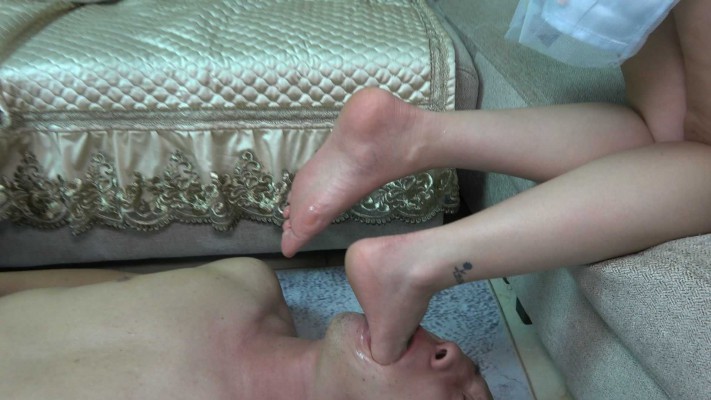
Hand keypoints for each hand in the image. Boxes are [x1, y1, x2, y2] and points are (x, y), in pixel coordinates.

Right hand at [345, 240, 435, 364]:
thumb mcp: (384, 338)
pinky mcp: (408, 240)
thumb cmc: (400, 297)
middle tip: (406, 310)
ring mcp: (385, 240)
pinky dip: (414, 278)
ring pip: (393, 277)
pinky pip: (407, 266)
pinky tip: (423, 286)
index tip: (395, 317)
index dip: (382, 316)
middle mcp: (363, 247)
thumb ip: (379, 350)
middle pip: (378, 288)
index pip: (365, 301)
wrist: (430, 264)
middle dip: (393, 303)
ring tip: (416, 299)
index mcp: (351, 263)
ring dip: (404, 291)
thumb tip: (385, 352)